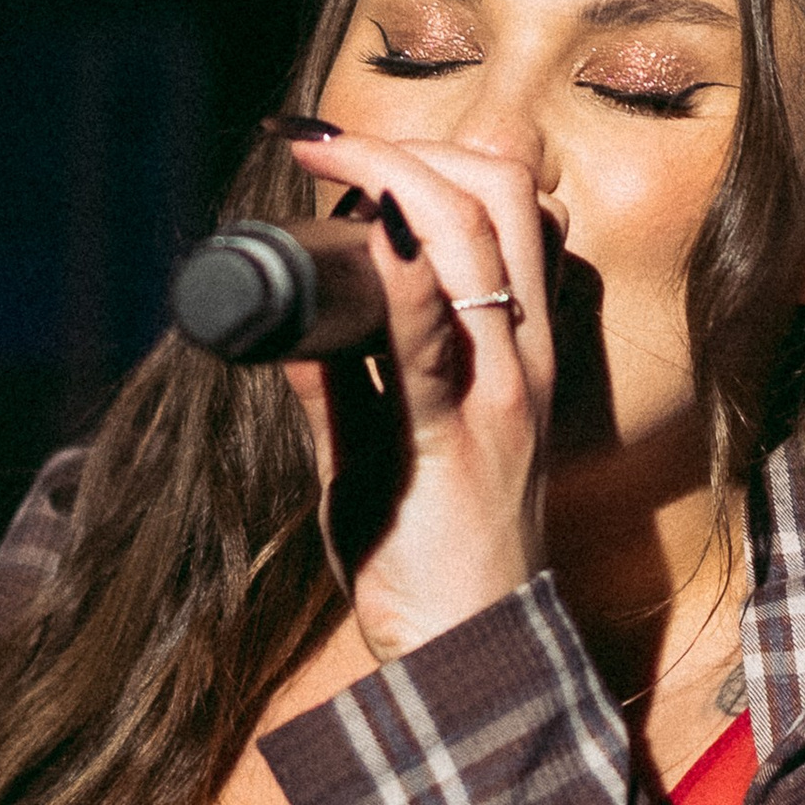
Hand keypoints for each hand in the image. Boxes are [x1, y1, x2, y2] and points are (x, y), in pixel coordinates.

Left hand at [282, 132, 557, 660]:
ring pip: (469, 246)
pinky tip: (357, 240)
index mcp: (516, 349)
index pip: (509, 207)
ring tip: (321, 160)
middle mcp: (518, 359)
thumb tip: (286, 316)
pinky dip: (392, 276)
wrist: (468, 662)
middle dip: (405, 148)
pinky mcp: (446, 443)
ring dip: (389, 181)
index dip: (438, 153)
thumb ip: (348, 379)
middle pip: (494, 201)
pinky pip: (422, 342)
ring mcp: (491, 397)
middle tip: (320, 141)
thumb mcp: (395, 442)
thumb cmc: (431, 549)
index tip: (352, 145)